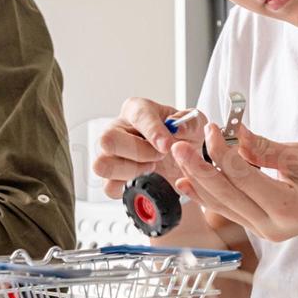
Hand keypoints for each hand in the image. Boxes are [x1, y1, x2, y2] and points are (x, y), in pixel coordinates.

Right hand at [92, 97, 210, 199]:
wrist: (183, 159)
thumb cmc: (182, 136)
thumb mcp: (194, 124)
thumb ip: (190, 122)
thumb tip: (178, 126)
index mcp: (137, 110)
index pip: (138, 116)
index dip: (153, 131)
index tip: (167, 145)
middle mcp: (117, 129)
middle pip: (108, 140)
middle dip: (139, 152)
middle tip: (159, 156)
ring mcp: (110, 154)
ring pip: (103, 165)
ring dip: (132, 171)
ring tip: (152, 168)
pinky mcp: (112, 177)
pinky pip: (109, 187)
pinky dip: (128, 187)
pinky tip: (145, 179)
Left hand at [169, 121, 297, 242]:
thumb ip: (266, 148)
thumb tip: (235, 135)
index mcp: (287, 207)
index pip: (243, 177)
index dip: (222, 151)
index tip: (211, 128)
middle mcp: (272, 226)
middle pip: (225, 195)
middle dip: (199, 168)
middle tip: (179, 145)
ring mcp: (265, 231)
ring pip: (222, 206)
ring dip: (200, 180)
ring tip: (180, 158)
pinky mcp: (261, 228)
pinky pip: (229, 210)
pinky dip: (210, 194)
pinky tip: (190, 181)